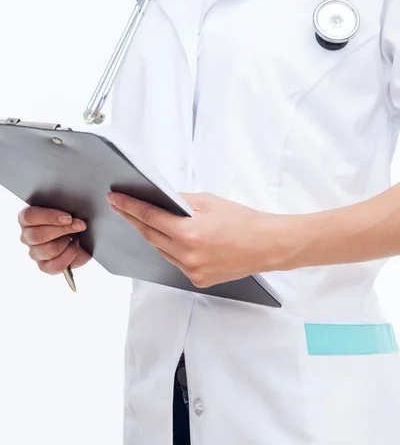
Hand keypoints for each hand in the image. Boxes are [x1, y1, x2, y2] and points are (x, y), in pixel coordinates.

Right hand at [18, 206, 91, 275]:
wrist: (80, 235)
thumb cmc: (71, 219)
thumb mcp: (67, 209)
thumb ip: (65, 207)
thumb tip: (75, 205)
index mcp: (27, 218)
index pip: (29, 216)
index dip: (49, 216)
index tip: (68, 217)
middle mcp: (27, 236)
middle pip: (38, 235)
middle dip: (64, 229)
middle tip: (81, 225)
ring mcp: (34, 253)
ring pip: (48, 249)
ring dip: (67, 242)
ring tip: (76, 236)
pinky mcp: (44, 267)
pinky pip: (56, 265)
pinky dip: (70, 255)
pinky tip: (76, 246)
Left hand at [106, 192, 286, 287]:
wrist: (267, 245)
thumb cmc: (243, 221)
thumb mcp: (210, 202)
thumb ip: (181, 201)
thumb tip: (161, 199)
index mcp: (189, 233)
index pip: (149, 217)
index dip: (129, 207)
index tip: (115, 200)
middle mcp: (187, 255)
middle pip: (150, 235)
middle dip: (134, 219)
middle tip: (120, 207)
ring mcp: (192, 271)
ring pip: (161, 250)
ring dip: (151, 235)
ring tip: (141, 220)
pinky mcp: (198, 280)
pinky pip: (175, 262)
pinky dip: (170, 249)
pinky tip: (168, 238)